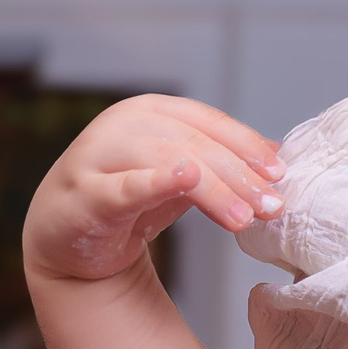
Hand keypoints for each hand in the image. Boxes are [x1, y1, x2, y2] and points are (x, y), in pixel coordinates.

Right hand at [24, 95, 285, 284]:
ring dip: (213, 191)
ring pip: (166, 162)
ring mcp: (98, 155)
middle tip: (271, 206)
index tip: (280, 174)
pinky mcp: (83, 193)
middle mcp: (123, 124)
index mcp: (151, 111)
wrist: (67, 237)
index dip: (247, 146)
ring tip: (244, 218)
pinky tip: (185, 179)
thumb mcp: (181, 174)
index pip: (209, 123)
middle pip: (193, 144)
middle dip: (238, 176)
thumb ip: (222, 161)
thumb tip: (278, 153)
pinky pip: (122, 187)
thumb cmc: (129, 196)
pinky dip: (155, 182)